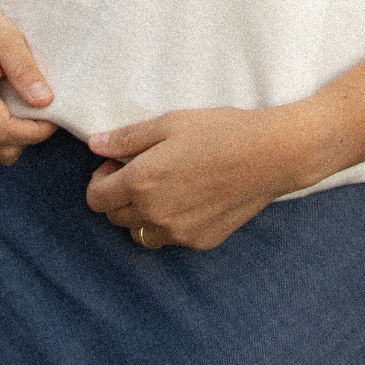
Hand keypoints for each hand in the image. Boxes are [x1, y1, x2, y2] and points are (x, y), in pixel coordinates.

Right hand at [0, 0, 54, 164]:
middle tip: (44, 108)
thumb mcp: (8, 37)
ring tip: (28, 104)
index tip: (55, 112)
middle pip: (1, 149)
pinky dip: (4, 131)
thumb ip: (24, 70)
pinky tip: (13, 105)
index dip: (35, 131)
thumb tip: (44, 102)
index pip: (3, 131)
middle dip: (29, 136)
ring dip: (17, 135)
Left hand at [85, 106, 316, 249]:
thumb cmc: (220, 131)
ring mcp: (178, 233)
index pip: (96, 198)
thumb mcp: (169, 123)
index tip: (118, 164)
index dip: (101, 179)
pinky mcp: (200, 241)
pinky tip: (190, 198)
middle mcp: (155, 214)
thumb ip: (127, 137)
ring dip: (141, 214)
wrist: (269, 155)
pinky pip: (169, 238)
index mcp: (142, 182)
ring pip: (140, 233)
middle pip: (114, 217)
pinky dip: (169, 223)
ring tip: (164, 187)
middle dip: (120, 195)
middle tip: (143, 170)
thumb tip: (94, 144)